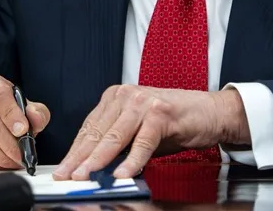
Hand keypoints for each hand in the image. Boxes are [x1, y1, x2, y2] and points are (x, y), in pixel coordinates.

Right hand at [0, 74, 50, 169]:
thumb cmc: (4, 109)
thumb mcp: (23, 104)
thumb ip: (35, 111)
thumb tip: (36, 117)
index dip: (12, 113)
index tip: (23, 129)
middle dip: (10, 142)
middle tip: (23, 153)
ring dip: (3, 157)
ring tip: (16, 160)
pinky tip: (3, 162)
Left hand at [52, 86, 247, 180]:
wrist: (209, 111)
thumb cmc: (173, 122)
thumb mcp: (138, 132)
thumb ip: (117, 146)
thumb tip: (93, 169)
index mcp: (116, 97)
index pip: (89, 128)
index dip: (75, 152)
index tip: (63, 170)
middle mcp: (126, 96)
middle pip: (97, 132)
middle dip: (80, 158)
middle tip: (68, 177)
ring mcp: (143, 102)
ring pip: (115, 136)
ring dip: (99, 160)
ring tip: (86, 176)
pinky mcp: (161, 113)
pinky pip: (143, 142)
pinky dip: (132, 160)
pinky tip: (122, 174)